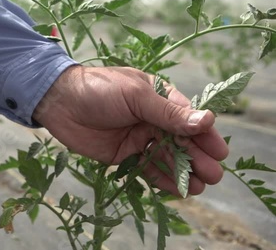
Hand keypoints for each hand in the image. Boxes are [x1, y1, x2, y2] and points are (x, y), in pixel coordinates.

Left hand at [33, 65, 228, 195]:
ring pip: (167, 157)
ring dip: (183, 171)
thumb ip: (169, 113)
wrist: (60, 103)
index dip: (205, 135)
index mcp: (160, 98)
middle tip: (213, 175)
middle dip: (198, 158)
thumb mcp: (136, 96)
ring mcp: (139, 137)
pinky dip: (161, 179)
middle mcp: (153, 119)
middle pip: (182, 141)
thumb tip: (206, 121)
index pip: (189, 118)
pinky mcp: (124, 154)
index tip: (219, 151)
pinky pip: (147, 168)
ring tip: (198, 187)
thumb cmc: (99, 90)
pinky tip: (176, 189)